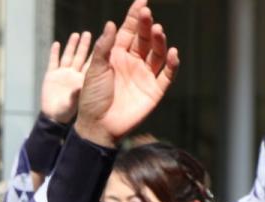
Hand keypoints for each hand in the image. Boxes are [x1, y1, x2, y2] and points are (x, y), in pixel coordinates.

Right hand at [41, 32, 90, 123]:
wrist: (55, 118)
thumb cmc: (71, 111)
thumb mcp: (82, 95)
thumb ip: (84, 84)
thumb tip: (89, 72)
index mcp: (85, 79)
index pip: (92, 61)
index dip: (96, 50)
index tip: (101, 39)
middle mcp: (74, 75)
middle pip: (80, 56)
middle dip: (83, 45)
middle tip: (87, 33)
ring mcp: (63, 75)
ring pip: (68, 56)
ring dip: (71, 46)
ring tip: (75, 35)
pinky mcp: (51, 77)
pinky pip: (53, 62)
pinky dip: (54, 53)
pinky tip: (56, 44)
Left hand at [75, 0, 178, 147]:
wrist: (97, 126)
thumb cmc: (92, 98)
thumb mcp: (94, 70)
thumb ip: (104, 48)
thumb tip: (112, 23)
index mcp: (117, 56)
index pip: (129, 31)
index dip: (135, 16)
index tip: (142, 1)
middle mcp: (133, 62)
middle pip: (144, 39)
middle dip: (146, 26)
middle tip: (147, 14)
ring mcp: (145, 76)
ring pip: (157, 53)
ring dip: (159, 41)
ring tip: (157, 30)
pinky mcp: (154, 91)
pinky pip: (167, 75)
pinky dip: (172, 64)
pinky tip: (172, 52)